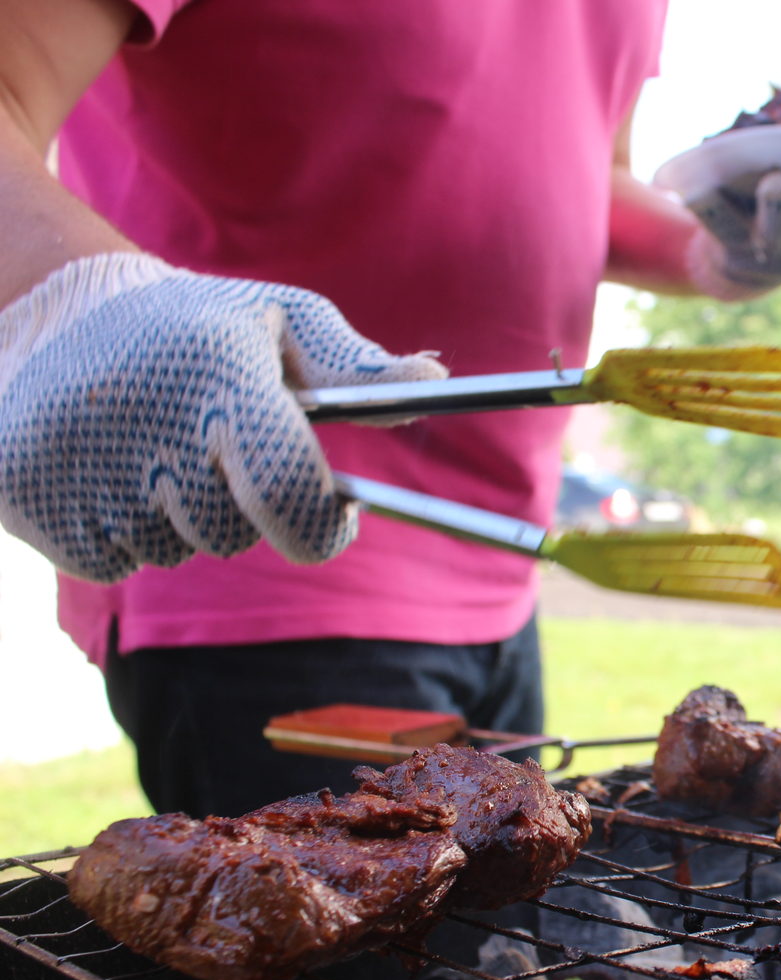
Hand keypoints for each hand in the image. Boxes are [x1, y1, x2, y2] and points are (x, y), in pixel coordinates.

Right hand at [0, 253, 446, 581]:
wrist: (47, 310)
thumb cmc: (194, 324)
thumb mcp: (279, 319)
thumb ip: (356, 364)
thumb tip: (435, 380)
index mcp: (220, 379)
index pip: (292, 494)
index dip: (324, 525)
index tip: (338, 513)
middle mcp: (149, 426)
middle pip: (233, 532)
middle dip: (239, 502)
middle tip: (211, 443)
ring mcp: (84, 469)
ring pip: (173, 549)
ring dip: (175, 515)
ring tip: (150, 441)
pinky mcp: (27, 502)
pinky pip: (110, 562)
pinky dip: (116, 531)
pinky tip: (105, 467)